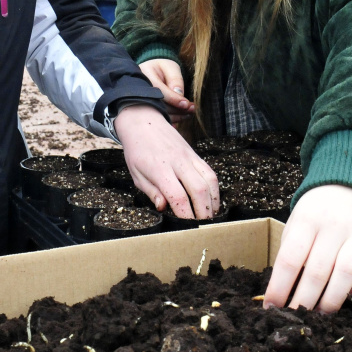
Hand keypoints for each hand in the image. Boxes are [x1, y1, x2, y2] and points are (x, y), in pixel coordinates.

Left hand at [113, 104, 218, 219]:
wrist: (143, 122)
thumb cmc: (137, 151)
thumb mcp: (137, 175)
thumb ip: (152, 192)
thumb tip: (164, 208)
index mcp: (159, 169)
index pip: (178, 196)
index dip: (185, 215)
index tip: (187, 229)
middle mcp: (177, 162)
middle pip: (198, 190)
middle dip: (204, 212)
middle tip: (203, 228)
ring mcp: (189, 156)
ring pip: (209, 180)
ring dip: (213, 201)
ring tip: (211, 217)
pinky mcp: (195, 154)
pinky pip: (210, 172)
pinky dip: (214, 189)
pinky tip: (212, 200)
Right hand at [139, 59, 195, 125]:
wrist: (151, 73)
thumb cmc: (162, 68)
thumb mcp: (170, 67)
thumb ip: (175, 79)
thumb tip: (179, 94)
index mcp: (143, 75)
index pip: (159, 91)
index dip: (174, 99)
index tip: (187, 104)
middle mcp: (138, 90)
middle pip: (158, 104)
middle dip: (176, 110)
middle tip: (191, 110)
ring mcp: (138, 101)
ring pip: (158, 113)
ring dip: (175, 116)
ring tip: (189, 113)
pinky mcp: (143, 109)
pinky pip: (156, 118)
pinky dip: (170, 119)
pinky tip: (180, 118)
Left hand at [263, 185, 351, 312]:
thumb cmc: (318, 210)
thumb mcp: (297, 220)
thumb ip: (292, 248)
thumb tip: (279, 288)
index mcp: (307, 220)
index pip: (290, 258)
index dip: (279, 286)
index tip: (271, 307)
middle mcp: (334, 227)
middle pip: (317, 271)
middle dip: (303, 301)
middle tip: (294, 318)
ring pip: (346, 273)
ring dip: (331, 300)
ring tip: (319, 315)